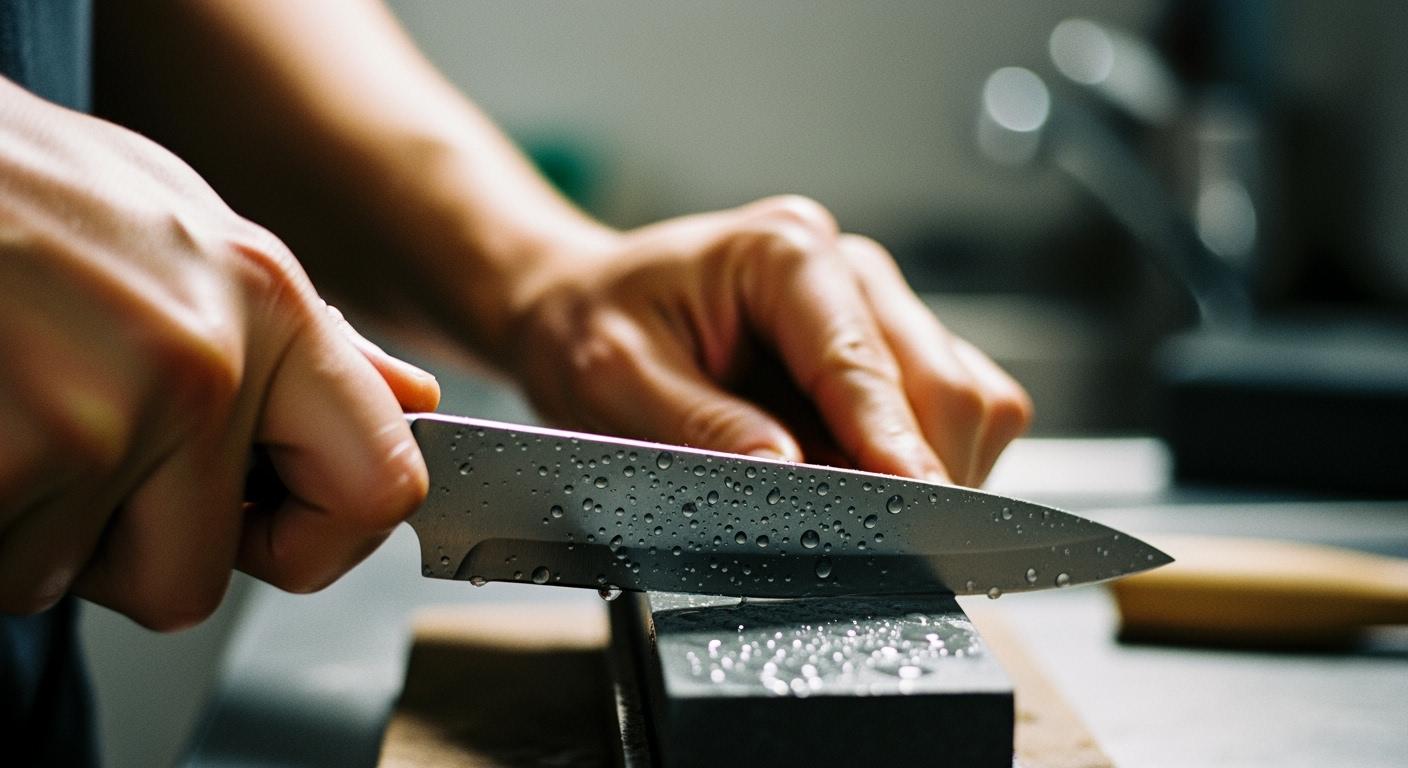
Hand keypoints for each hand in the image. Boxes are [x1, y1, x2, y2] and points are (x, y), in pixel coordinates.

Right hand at [0, 79, 438, 628]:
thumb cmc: (25, 188)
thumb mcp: (191, 227)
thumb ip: (299, 337)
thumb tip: (407, 400)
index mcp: (271, 310)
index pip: (379, 487)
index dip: (321, 540)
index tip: (270, 527)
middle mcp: (206, 369)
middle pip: (192, 581)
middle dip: (122, 549)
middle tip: (77, 459)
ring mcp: (102, 420)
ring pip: (69, 578)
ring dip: (31, 524)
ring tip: (11, 409)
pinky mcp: (8, 461)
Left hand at [509, 195, 1030, 485]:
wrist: (585, 305)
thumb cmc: (591, 327)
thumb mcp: (614, 377)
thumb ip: (700, 424)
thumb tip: (785, 470)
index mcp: (783, 252)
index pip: (861, 360)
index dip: (892, 442)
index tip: (915, 504)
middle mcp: (846, 268)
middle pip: (943, 380)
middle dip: (925, 467)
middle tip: (887, 543)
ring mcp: (874, 306)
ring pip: (966, 396)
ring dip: (933, 466)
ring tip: (864, 513)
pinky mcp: (887, 347)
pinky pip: (956, 407)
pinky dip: (929, 458)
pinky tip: (869, 484)